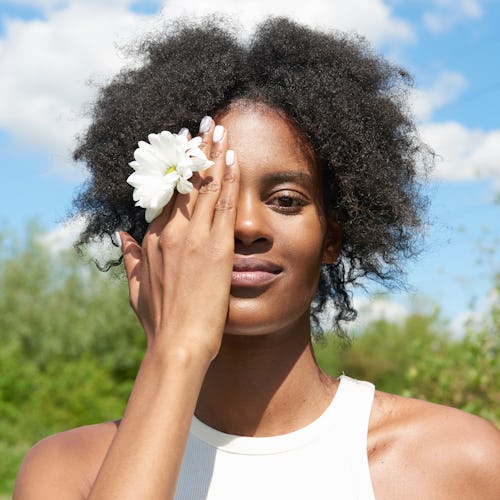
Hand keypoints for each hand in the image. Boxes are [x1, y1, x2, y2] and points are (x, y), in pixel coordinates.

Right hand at [120, 118, 238, 361]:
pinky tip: (234, 158)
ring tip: (221, 130)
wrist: (178, 343)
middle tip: (205, 125)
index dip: (177, 170)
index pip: (166, 194)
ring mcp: (194, 237)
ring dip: (214, 155)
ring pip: (205, 186)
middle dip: (195, 151)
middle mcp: (171, 231)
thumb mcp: (136, 288)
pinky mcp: (217, 247)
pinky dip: (229, 178)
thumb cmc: (159, 321)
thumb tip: (120, 238)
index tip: (184, 150)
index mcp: (152, 239)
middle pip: (185, 182)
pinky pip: (225, 204)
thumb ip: (128, 259)